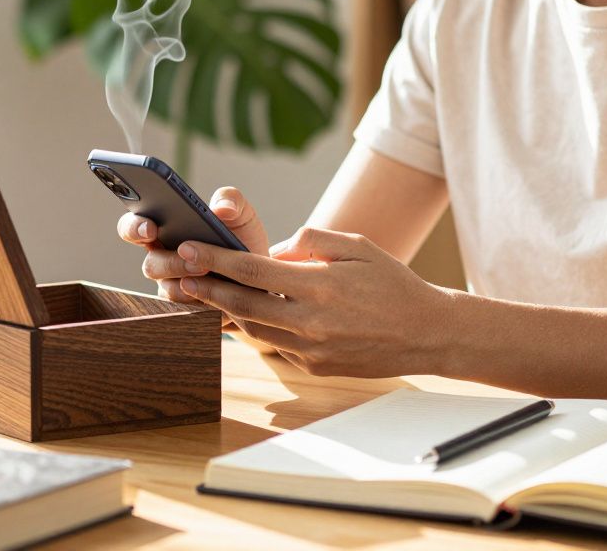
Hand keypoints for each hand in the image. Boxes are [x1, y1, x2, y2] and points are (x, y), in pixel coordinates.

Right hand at [117, 186, 268, 302]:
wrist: (263, 276)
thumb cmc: (242, 239)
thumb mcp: (241, 213)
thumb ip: (230, 200)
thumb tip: (220, 208)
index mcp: (164, 230)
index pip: (133, 227)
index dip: (135, 228)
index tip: (150, 227)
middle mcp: (162, 259)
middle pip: (150, 264)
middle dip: (170, 260)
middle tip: (188, 252)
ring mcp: (173, 286)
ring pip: (167, 289)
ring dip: (186, 280)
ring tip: (209, 271)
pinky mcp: (189, 307)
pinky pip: (186, 309)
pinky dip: (201, 300)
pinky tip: (218, 292)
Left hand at [173, 226, 449, 377]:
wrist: (427, 333)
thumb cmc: (392, 283)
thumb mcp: (357, 246)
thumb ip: (312, 241)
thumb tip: (275, 249)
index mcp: (321, 285)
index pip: (254, 271)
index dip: (216, 260)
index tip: (189, 249)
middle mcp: (312, 321)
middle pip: (244, 304)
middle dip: (207, 288)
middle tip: (180, 274)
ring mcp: (311, 349)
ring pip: (253, 329)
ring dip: (226, 310)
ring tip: (203, 291)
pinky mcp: (314, 366)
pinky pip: (274, 345)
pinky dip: (256, 328)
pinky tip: (241, 313)